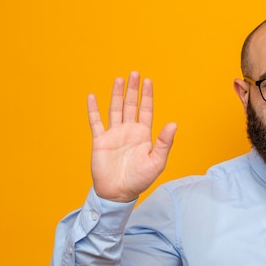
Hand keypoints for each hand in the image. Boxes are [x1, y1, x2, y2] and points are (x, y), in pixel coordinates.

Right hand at [87, 71, 176, 201]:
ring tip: (119, 79)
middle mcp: (129, 132)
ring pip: (115, 109)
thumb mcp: (157, 161)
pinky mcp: (100, 141)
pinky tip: (92, 97)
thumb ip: (164, 142)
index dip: (147, 96)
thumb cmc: (140, 180)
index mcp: (143, 135)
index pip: (146, 111)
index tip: (148, 81)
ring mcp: (114, 135)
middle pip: (131, 106)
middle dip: (133, 90)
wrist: (119, 193)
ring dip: (117, 94)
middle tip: (135, 73)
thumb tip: (173, 124)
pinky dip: (93, 109)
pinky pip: (96, 122)